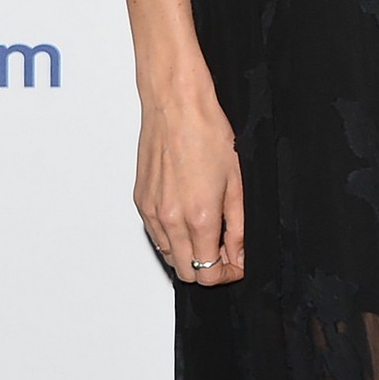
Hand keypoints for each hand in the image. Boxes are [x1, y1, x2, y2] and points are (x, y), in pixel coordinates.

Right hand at [134, 79, 243, 286]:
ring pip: (168, 256)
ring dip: (188, 252)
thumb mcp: (236, 183)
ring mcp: (151, 212)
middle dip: (207, 268)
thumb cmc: (207, 133)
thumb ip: (237, 227)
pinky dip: (171, 236)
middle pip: (186, 272)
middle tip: (223, 248)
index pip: (208, 273)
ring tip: (206, 228)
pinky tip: (186, 214)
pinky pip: (155, 235)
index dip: (226, 274)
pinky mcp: (140, 201)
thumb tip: (238, 254)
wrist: (176, 105)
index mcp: (198, 217)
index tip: (235, 264)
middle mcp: (169, 220)